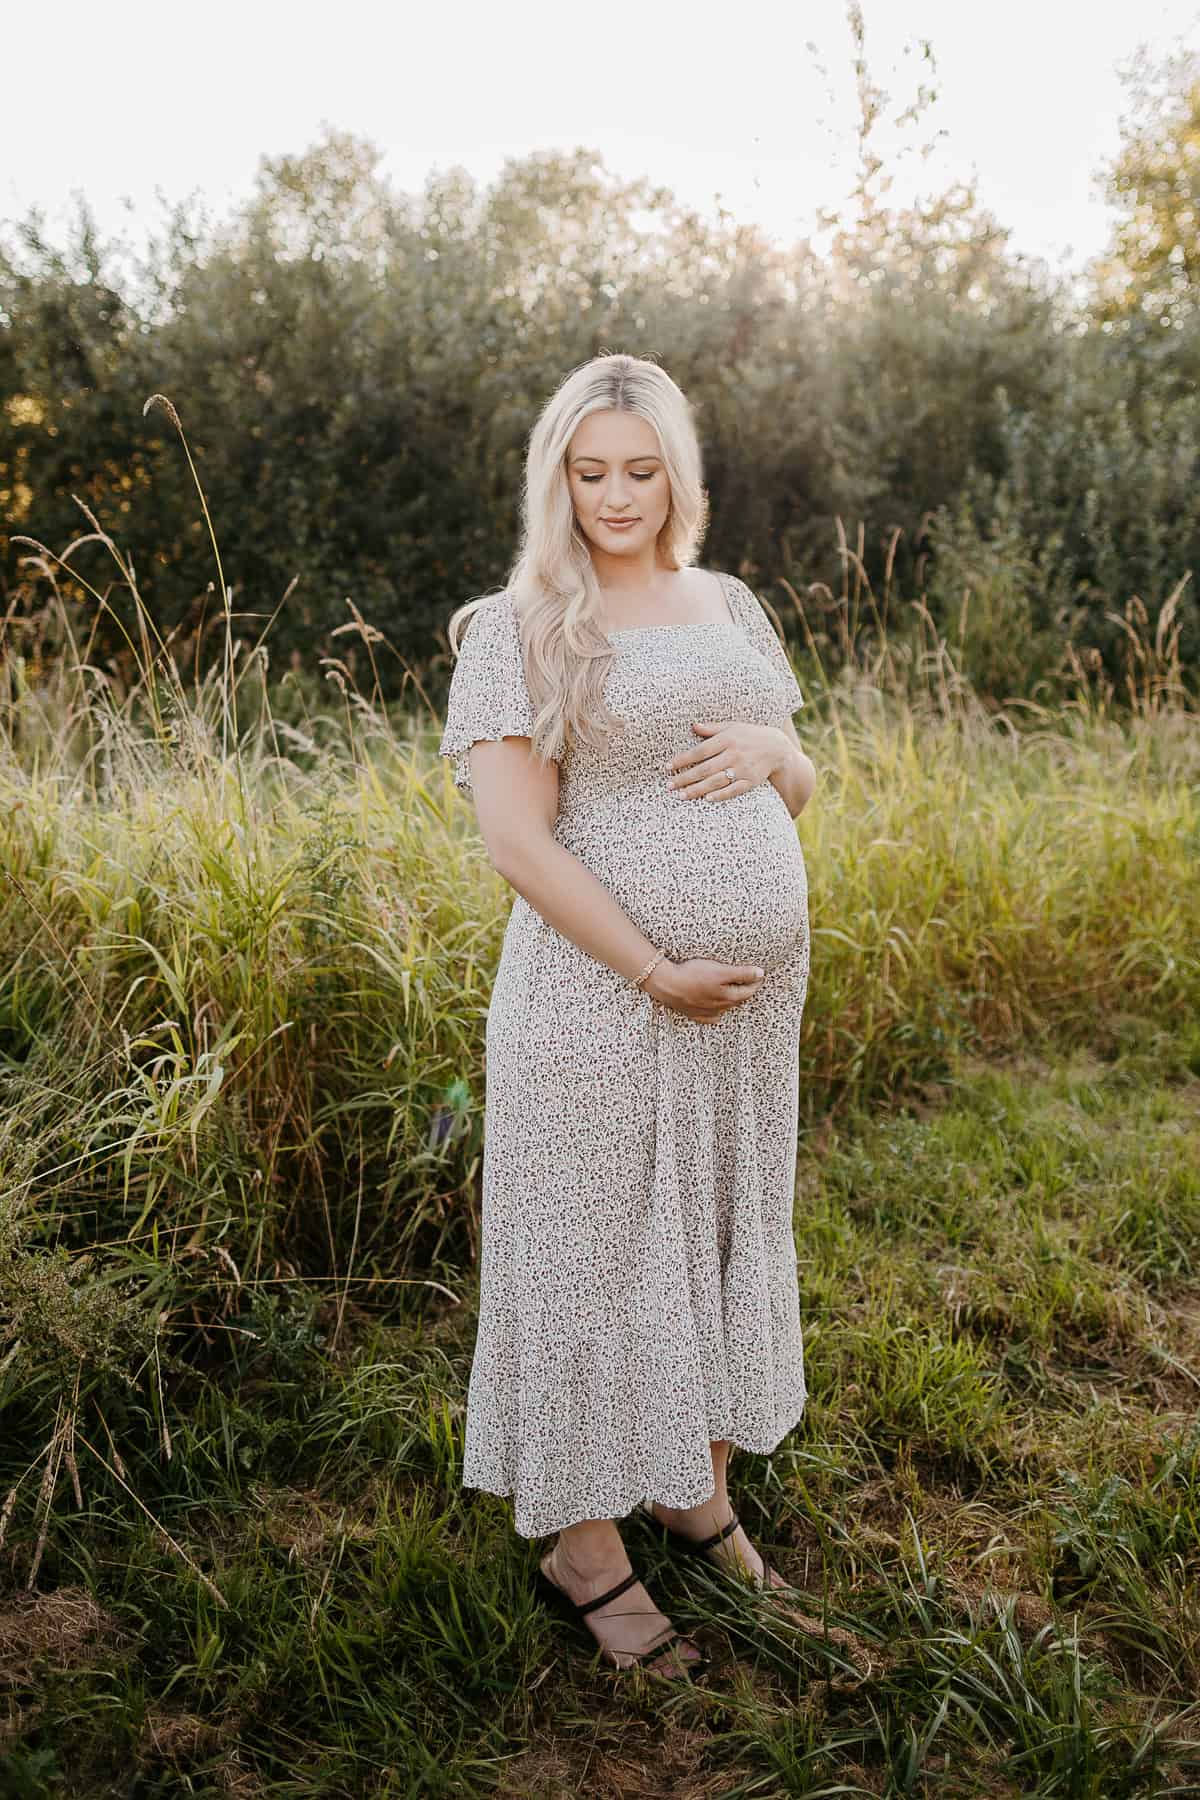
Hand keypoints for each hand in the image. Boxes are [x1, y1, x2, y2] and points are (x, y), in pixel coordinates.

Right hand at [645, 955, 764, 1021]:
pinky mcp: (693, 1013)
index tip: (761, 975)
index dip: (756, 982)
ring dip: (731, 1001)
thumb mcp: (720, 971)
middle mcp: (719, 1007)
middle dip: (745, 991)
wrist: (667, 984)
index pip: (748, 991)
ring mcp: (706, 1012)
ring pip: (724, 1008)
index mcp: (728, 997)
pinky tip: (717, 1012)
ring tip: (735, 993)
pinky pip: (709, 1016)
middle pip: (737, 1000)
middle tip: (750, 982)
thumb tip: (760, 974)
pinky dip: (715, 1013)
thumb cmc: (693, 975)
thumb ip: (741, 973)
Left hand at [666, 722, 787, 799]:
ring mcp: (742, 769)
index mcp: (727, 739)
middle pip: (705, 769)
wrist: (777, 748)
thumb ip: (712, 728)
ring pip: (716, 782)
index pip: (700, 751)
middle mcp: (733, 755)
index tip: (668, 767)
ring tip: (682, 796)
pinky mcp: (750, 781)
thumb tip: (693, 725)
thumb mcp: (732, 726)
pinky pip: (733, 790)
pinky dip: (721, 795)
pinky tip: (707, 799)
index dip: (683, 759)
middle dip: (685, 778)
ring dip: (698, 789)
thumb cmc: (750, 735)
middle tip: (669, 786)